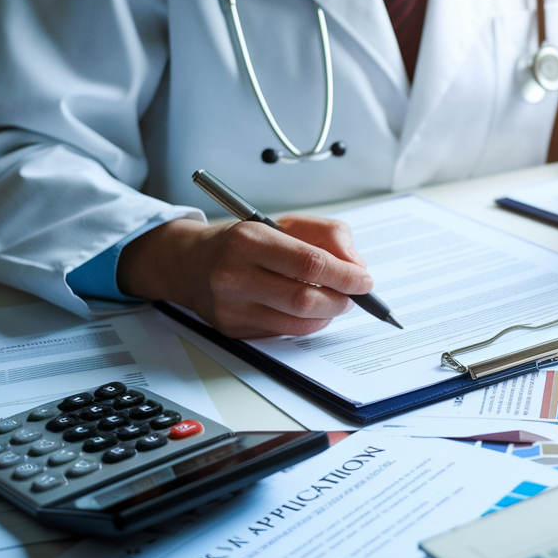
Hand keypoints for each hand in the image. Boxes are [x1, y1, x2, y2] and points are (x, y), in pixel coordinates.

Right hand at [118, 215, 372, 337]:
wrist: (192, 263)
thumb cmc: (245, 242)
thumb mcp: (286, 224)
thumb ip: (329, 235)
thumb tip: (356, 266)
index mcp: (248, 240)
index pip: (310, 264)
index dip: (345, 276)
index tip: (364, 280)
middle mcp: (234, 275)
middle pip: (305, 300)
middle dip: (341, 300)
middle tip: (353, 295)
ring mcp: (231, 306)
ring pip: (298, 323)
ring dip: (327, 316)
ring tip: (333, 302)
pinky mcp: (233, 329)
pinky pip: (283, 333)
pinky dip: (306, 324)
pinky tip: (308, 310)